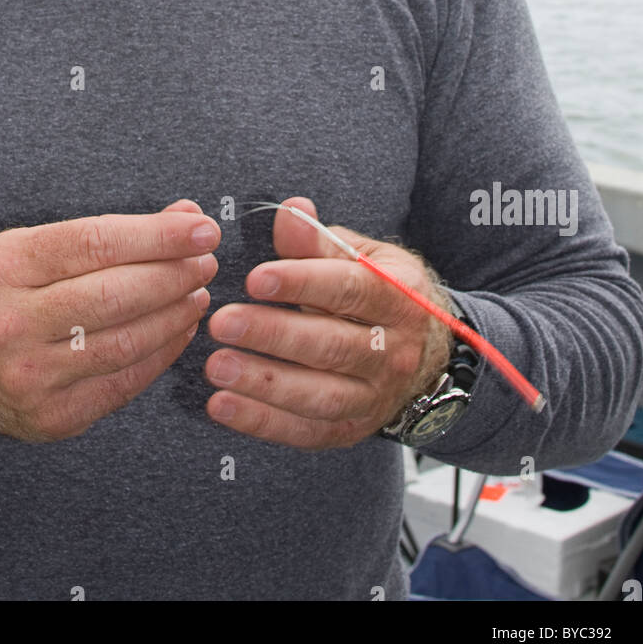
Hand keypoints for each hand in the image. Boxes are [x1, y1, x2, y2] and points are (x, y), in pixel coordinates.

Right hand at [0, 199, 219, 441]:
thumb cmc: (15, 295)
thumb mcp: (43, 250)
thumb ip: (115, 232)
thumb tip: (189, 216)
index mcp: (5, 265)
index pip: (95, 241)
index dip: (157, 234)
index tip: (204, 228)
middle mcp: (10, 321)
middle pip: (114, 293)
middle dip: (174, 275)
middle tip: (206, 263)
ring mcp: (29, 374)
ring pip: (125, 341)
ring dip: (175, 315)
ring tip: (197, 294)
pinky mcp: (53, 415)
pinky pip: (125, 381)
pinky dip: (162, 352)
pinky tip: (180, 329)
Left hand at [204, 197, 451, 448]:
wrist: (425, 354)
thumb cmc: (380, 293)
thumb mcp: (364, 257)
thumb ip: (320, 241)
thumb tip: (290, 212)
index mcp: (399, 298)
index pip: (349, 289)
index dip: (302, 283)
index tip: (256, 278)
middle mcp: (393, 351)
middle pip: (332, 346)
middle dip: (273, 335)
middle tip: (222, 323)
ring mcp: (375, 396)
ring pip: (320, 395)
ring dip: (264, 384)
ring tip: (216, 366)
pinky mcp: (352, 430)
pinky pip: (306, 431)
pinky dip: (263, 422)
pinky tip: (222, 405)